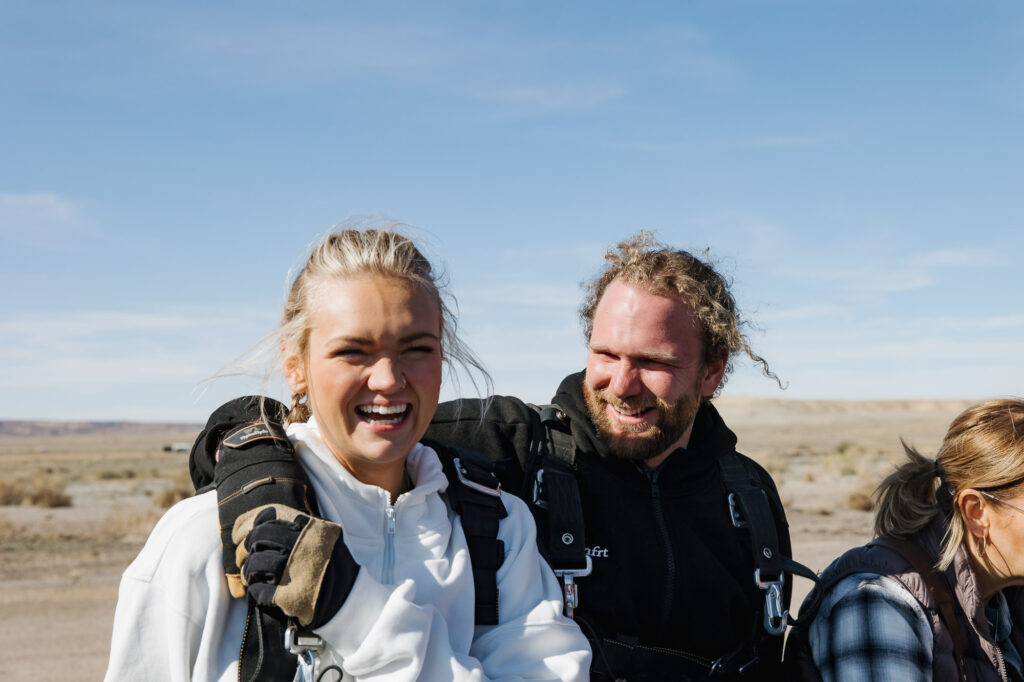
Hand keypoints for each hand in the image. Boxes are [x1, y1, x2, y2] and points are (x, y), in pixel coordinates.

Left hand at [234, 504, 358, 627]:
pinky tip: (260, 592)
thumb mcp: (322, 535)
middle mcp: (299, 545)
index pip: (264, 516)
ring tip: (253, 577)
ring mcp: (293, 570)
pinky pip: (257, 590)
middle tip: (244, 558)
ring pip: (253, 565)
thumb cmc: (332, 565)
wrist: (349, 598)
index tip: (240, 535)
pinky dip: (254, 592)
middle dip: (243, 550)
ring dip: (248, 573)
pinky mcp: (287, 595)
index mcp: (307, 527)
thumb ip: (297, 527)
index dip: (245, 525)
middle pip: (255, 539)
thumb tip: (257, 523)